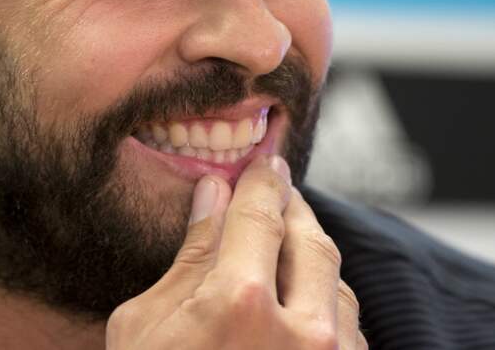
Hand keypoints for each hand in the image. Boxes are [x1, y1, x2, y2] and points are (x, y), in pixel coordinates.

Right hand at [106, 155, 366, 348]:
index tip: (264, 163)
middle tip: (277, 190)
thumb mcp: (145, 326)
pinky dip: (327, 305)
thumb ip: (188, 255)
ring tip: (285, 244)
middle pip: (311, 240)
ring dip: (312, 257)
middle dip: (293, 208)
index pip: (261, 213)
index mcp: (240, 303)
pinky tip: (301, 302)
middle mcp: (302, 332)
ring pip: (338, 286)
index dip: (262, 180)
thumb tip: (210, 194)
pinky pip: (349, 331)